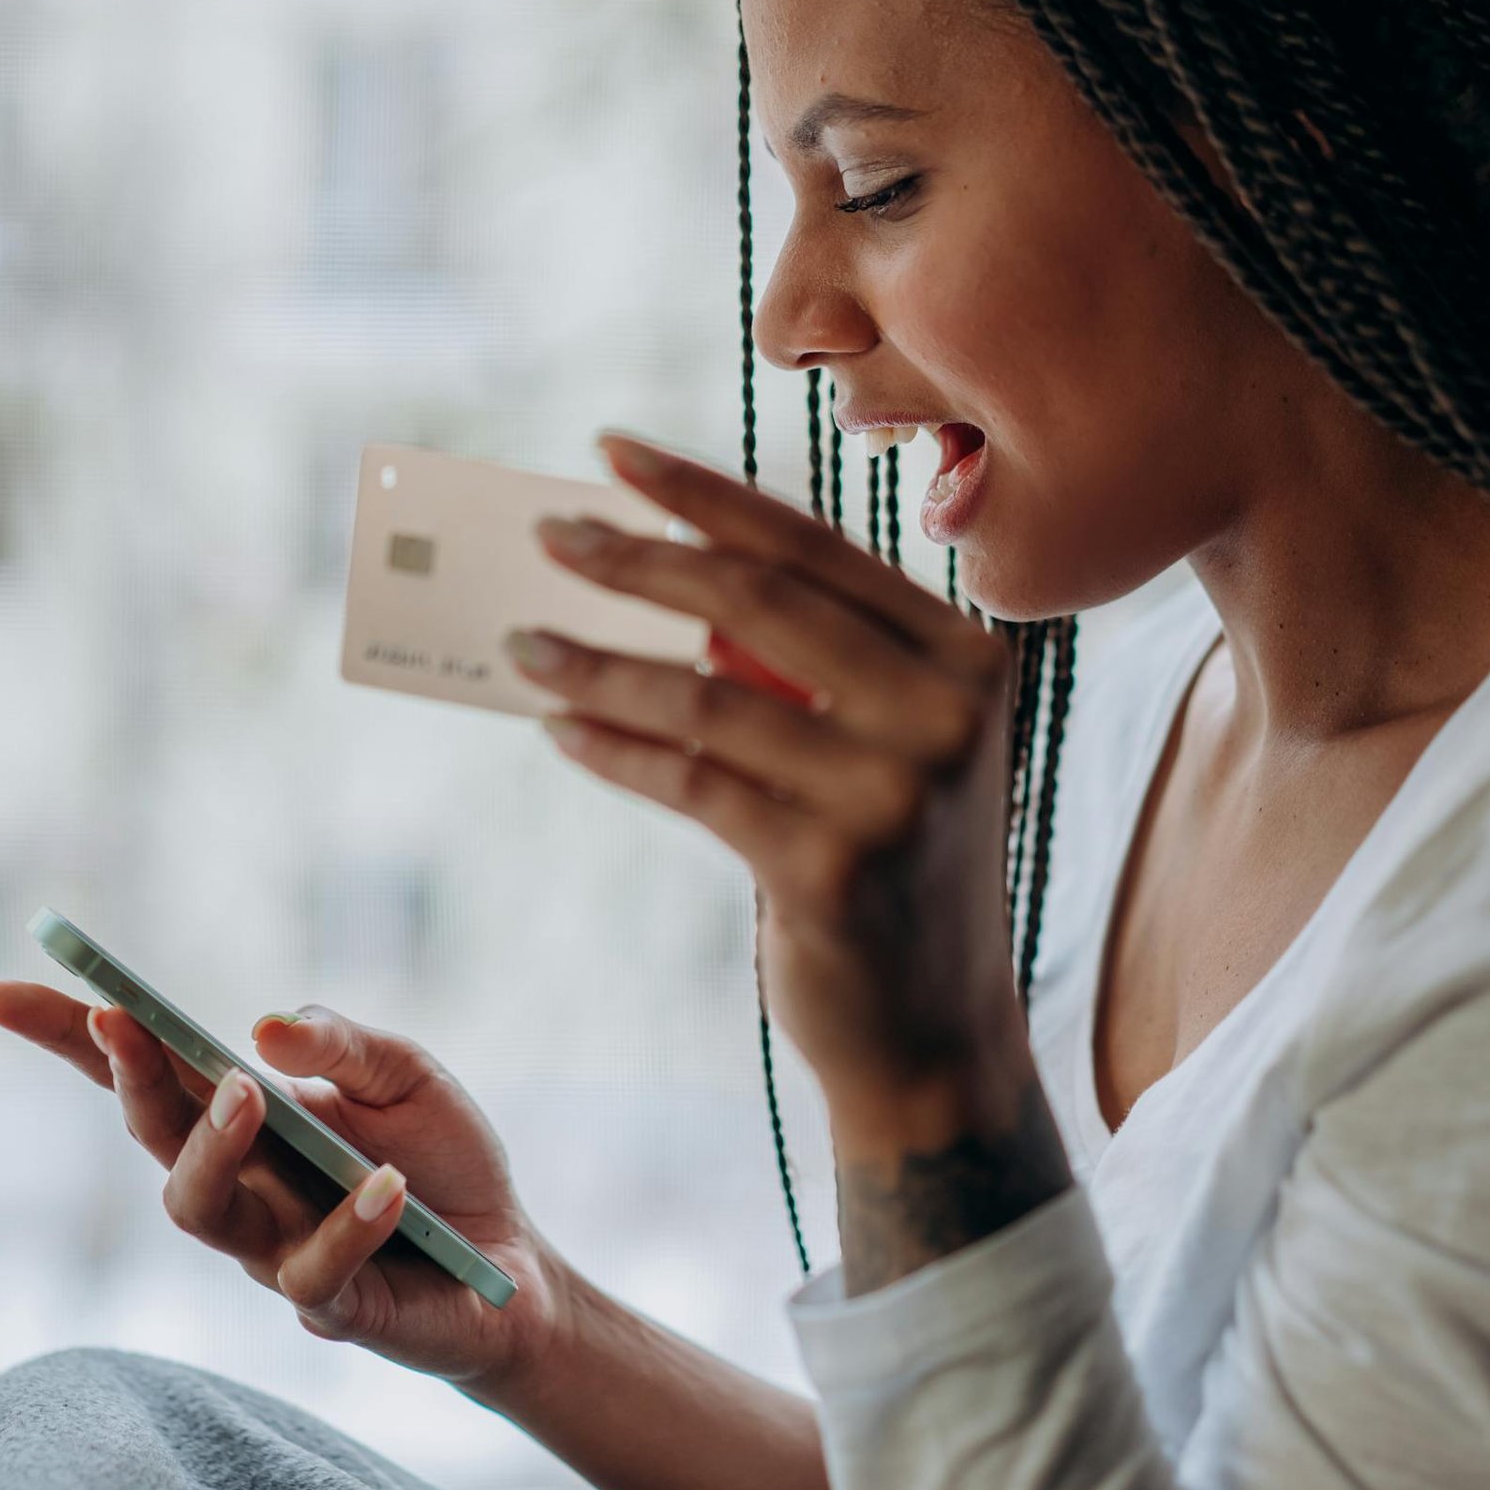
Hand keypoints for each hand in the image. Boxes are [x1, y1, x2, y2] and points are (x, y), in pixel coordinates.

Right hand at [0, 983, 562, 1396]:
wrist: (515, 1265)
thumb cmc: (443, 1161)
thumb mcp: (406, 1074)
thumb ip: (340, 1044)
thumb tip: (261, 1028)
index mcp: (244, 1116)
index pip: (139, 1072)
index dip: (62, 1035)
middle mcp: (241, 1184)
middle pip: (152, 1137)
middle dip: (129, 1078)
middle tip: (129, 1023)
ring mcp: (274, 1249)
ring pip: (200, 1212)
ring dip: (214, 1145)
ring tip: (252, 1092)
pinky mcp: (333, 1305)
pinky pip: (319, 1270)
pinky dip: (353, 1221)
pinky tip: (390, 1185)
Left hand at [511, 431, 1032, 1135]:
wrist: (936, 1037)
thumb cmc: (889, 871)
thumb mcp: (877, 745)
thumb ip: (802, 662)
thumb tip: (650, 567)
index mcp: (967, 656)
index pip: (812, 547)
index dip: (704, 493)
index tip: (612, 452)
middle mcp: (947, 711)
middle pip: (755, 601)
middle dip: (635, 557)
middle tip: (549, 532)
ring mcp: (894, 791)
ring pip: (706, 694)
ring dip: (598, 661)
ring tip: (522, 643)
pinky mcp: (831, 867)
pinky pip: (689, 781)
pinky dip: (613, 746)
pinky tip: (561, 728)